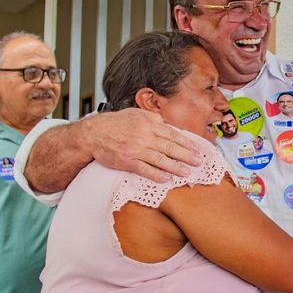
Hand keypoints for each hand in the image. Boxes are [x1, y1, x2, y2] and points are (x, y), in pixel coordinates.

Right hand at [87, 108, 202, 182]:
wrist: (94, 133)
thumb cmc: (114, 123)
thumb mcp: (136, 113)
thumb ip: (153, 118)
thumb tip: (168, 124)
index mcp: (149, 123)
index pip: (173, 134)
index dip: (186, 143)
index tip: (196, 149)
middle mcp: (145, 135)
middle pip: (171, 147)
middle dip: (187, 155)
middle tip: (198, 162)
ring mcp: (136, 149)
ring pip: (161, 159)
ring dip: (175, 167)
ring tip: (187, 172)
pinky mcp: (127, 161)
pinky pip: (145, 169)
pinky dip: (156, 175)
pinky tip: (166, 179)